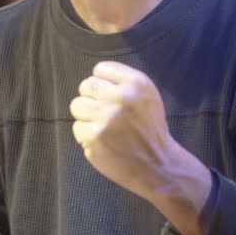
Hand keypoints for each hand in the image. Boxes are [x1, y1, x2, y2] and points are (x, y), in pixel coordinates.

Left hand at [69, 61, 211, 234]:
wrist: (159, 165)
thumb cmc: (150, 128)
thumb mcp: (147, 96)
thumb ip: (122, 82)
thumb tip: (93, 77)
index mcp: (136, 83)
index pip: (100, 69)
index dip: (103, 84)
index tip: (112, 97)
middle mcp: (120, 97)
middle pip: (86, 85)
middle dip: (93, 98)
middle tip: (107, 114)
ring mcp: (105, 117)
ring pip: (77, 105)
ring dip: (87, 116)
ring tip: (104, 127)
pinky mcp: (94, 137)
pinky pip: (77, 127)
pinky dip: (87, 135)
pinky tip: (104, 141)